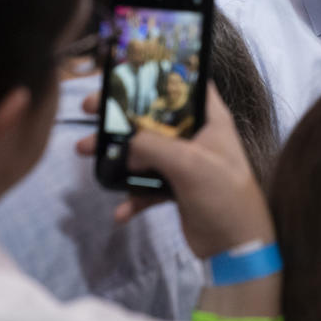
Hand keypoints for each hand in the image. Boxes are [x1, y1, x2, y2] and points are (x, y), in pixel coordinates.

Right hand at [76, 84, 272, 257]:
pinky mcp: (177, 188)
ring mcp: (186, 162)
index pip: (185, 85)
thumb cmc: (223, 195)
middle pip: (153, 116)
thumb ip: (153, 145)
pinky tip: (122, 212)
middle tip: (89, 109)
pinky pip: (147, 185)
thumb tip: (127, 146)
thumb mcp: (188, 163)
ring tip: (84, 153)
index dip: (157, 76)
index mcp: (210, 119)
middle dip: (120, 114)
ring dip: (116, 154)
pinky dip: (132, 195)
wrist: (235, 247)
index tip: (124, 73)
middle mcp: (198, 136)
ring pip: (144, 150)